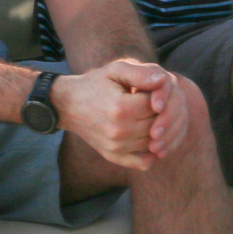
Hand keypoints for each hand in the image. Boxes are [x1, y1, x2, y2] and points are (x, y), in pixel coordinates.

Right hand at [52, 60, 190, 170]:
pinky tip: (149, 138)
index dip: (159, 96)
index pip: (159, 105)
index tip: (150, 90)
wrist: (68, 105)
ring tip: (148, 115)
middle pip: (158, 124)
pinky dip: (152, 153)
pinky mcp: (113, 156)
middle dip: (160, 113)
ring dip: (158, 130)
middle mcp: (120, 131)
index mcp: (122, 107)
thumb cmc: (95, 84)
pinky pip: (144, 163)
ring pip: (154, 142)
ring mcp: (116, 147)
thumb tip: (164, 80)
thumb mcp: (115, 70)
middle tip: (152, 103)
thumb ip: (141, 73)